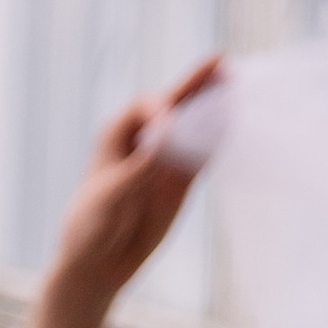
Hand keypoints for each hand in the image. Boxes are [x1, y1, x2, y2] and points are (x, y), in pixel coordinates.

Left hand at [49, 55, 223, 305]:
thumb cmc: (89, 228)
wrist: (97, 265)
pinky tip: (234, 127)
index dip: (161, 111)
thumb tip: (166, 137)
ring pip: (193, 126)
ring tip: (238, 88)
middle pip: (173, 103)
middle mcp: (144, 139)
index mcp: (117, 134)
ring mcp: (165, 158)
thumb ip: (136, 169)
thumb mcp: (108, 199)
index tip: (170, 130)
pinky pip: (202, 155)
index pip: (145, 107)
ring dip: (213, 108)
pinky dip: (217, 141)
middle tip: (221, 62)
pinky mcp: (180, 180)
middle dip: (196, 83)